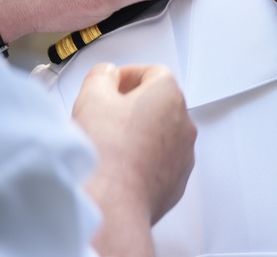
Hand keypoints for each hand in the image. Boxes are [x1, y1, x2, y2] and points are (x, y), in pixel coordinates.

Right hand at [73, 63, 196, 252]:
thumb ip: (101, 77)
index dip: (128, 75)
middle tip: (105, 114)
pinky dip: (144, 160)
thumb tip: (106, 75)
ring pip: (161, 135)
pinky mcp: (176, 181)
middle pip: (159, 104)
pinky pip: (161, 162)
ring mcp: (184, 154)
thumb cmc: (104, 151)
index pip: (153, 73)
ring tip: (109, 144)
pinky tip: (119, 168)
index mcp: (168, 96)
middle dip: (133, 105)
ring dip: (140, 134)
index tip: (110, 84)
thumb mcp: (92, 98)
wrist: (111, 204)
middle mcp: (184, 123)